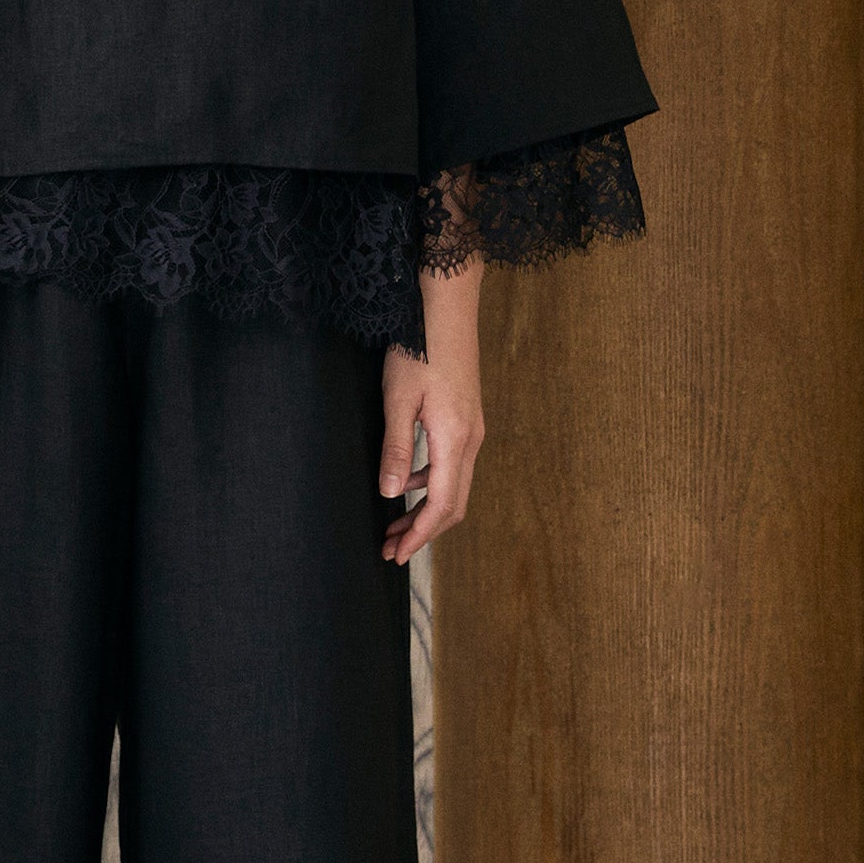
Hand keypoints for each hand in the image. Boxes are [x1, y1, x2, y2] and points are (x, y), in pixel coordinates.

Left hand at [380, 258, 484, 564]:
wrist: (446, 307)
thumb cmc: (419, 347)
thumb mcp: (398, 399)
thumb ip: (396, 449)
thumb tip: (391, 494)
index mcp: (455, 440)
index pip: (441, 506)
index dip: (419, 535)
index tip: (396, 555)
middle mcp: (471, 440)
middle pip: (453, 504)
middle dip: (422, 531)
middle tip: (391, 550)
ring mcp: (473, 430)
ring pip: (454, 487)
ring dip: (425, 509)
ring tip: (393, 524)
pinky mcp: (467, 419)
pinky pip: (453, 466)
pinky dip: (431, 485)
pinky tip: (406, 483)